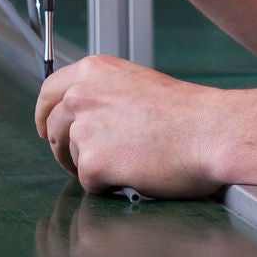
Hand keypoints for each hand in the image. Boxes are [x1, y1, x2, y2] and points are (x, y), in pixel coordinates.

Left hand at [34, 54, 232, 199]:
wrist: (212, 133)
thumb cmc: (187, 114)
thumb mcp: (137, 85)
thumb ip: (104, 95)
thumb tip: (86, 115)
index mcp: (94, 71)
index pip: (49, 91)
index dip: (45, 114)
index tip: (45, 128)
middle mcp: (81, 95)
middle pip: (54, 128)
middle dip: (66, 147)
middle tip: (92, 159)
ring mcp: (84, 129)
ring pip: (71, 157)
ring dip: (93, 166)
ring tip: (130, 163)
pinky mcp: (93, 162)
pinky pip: (89, 182)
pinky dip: (108, 185)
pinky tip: (134, 174)